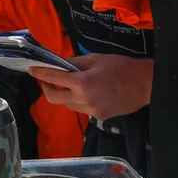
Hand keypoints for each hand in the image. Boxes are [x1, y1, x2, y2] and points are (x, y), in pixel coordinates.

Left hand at [29, 53, 152, 121]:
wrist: (145, 85)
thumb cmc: (121, 67)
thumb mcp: (96, 59)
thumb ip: (75, 62)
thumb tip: (59, 63)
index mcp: (82, 83)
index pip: (52, 79)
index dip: (39, 74)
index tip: (31, 70)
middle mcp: (83, 100)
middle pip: (53, 99)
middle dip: (47, 88)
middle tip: (48, 80)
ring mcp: (91, 111)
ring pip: (67, 105)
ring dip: (63, 95)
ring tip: (71, 84)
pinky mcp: (99, 118)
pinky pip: (81, 109)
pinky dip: (78, 100)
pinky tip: (88, 92)